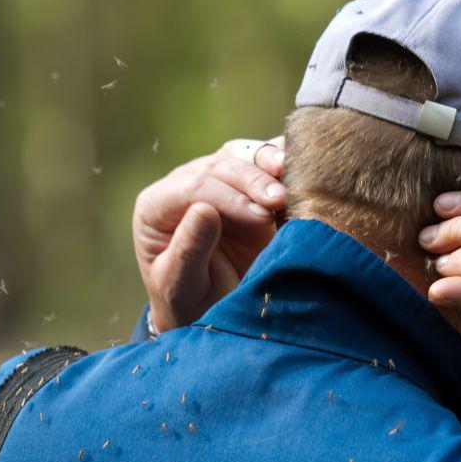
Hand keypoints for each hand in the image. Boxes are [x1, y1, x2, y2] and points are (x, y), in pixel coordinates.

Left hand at [133, 137, 285, 332]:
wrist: (216, 307)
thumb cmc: (192, 301)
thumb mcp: (182, 285)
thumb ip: (188, 250)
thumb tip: (204, 211)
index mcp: (158, 206)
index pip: (193, 187)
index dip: (228, 197)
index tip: (261, 218)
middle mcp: (186, 184)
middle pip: (220, 165)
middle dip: (253, 180)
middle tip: (280, 200)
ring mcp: (219, 180)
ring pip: (244, 154)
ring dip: (270, 163)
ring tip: (292, 177)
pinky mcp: (249, 182)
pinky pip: (266, 161)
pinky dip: (285, 162)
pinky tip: (303, 171)